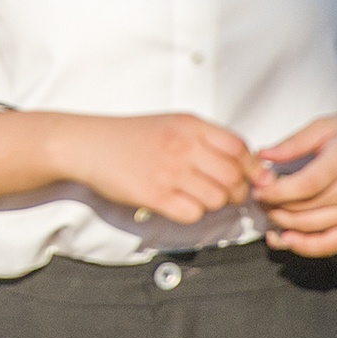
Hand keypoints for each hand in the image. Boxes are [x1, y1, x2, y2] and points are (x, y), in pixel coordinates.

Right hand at [54, 113, 255, 225]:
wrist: (88, 144)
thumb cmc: (129, 136)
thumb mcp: (172, 123)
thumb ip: (206, 138)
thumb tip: (243, 161)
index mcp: (190, 125)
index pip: (240, 148)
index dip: (249, 167)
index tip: (245, 175)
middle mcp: (183, 146)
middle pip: (234, 177)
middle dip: (237, 190)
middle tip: (227, 193)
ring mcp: (169, 171)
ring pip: (217, 198)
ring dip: (214, 204)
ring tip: (198, 197)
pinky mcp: (155, 195)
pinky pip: (193, 214)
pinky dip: (192, 214)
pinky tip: (180, 204)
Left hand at [251, 112, 336, 257]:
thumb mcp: (328, 125)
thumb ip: (294, 142)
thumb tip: (262, 156)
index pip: (305, 185)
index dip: (276, 191)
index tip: (257, 188)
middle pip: (305, 209)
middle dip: (274, 206)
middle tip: (257, 197)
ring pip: (313, 228)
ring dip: (284, 224)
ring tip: (268, 212)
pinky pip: (332, 245)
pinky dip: (306, 247)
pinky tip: (286, 240)